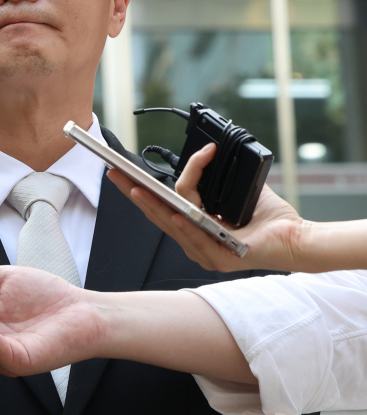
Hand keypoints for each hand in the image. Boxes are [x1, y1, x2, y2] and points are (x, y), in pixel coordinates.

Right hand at [109, 142, 306, 271]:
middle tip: (115, 174)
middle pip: (158, 214)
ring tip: (137, 188)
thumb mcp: (237, 193)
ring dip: (153, 205)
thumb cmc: (272, 220)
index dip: (143, 189)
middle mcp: (195, 242)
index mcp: (196, 228)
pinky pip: (199, 238)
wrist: (299, 238)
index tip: (125, 170)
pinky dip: (187, 225)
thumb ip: (217, 180)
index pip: (164, 205)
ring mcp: (205, 254)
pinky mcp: (222, 260)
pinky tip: (178, 214)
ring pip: (173, 224)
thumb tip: (205, 154)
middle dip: (134, 192)